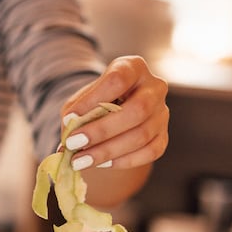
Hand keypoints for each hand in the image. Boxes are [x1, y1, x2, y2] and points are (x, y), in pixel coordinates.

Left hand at [59, 55, 168, 171]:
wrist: (114, 113)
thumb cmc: (95, 102)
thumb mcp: (81, 99)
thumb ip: (74, 113)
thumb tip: (68, 137)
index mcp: (133, 68)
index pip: (118, 80)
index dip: (93, 99)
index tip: (69, 118)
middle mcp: (154, 87)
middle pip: (137, 109)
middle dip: (102, 130)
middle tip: (74, 144)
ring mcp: (162, 113)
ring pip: (142, 135)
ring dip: (107, 151)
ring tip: (80, 161)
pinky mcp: (163, 136)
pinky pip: (149, 152)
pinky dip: (123, 161)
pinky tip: (102, 164)